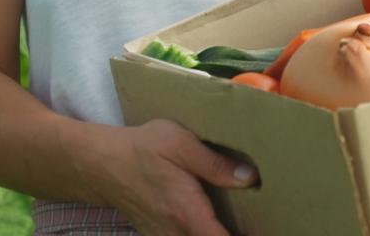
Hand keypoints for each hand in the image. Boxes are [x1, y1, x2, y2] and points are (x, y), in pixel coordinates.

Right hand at [94, 119, 258, 235]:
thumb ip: (215, 163)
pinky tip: (215, 223)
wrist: (100, 164)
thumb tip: (250, 178)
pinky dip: (204, 234)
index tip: (268, 228)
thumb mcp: (179, 143)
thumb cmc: (141, 148)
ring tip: (241, 222)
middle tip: (258, 222)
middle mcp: (176, 234)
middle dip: (236, 235)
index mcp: (187, 213)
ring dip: (219, 233)